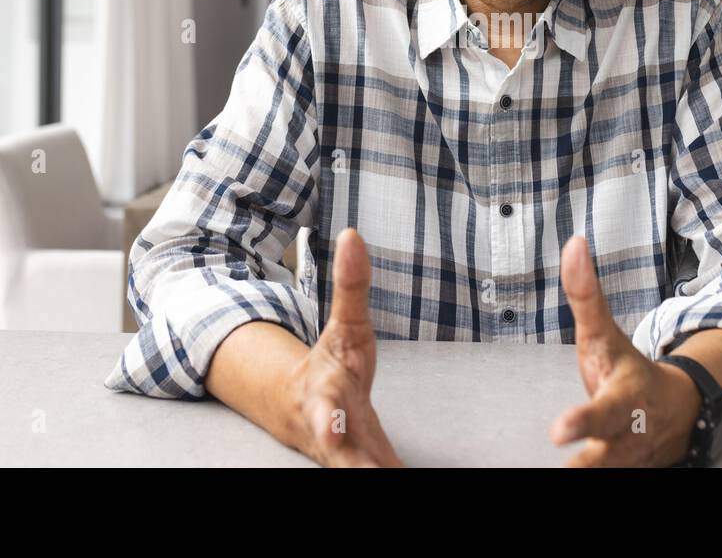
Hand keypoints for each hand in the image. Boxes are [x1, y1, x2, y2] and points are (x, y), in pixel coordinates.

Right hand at [278, 227, 403, 466]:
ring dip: (381, 474)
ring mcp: (351, 457)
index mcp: (325, 396)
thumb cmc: (331, 365)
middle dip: (354, 468)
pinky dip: (396, 475)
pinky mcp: (369, 466)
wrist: (303, 411)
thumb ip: (351, 285)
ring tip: (403, 478)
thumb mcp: (344, 324)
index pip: (325, 410)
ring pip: (362, 472)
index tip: (331, 429)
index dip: (327, 421)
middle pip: (342, 458)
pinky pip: (384, 474)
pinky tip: (418, 487)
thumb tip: (352, 234)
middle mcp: (335, 435)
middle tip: (371, 475)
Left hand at [549, 234, 702, 466]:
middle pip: (609, 454)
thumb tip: (574, 243)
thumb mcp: (605, 334)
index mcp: (625, 397)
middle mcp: (628, 435)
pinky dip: (591, 477)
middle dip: (588, 464)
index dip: (582, 421)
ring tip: (556, 481)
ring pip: (609, 472)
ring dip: (585, 475)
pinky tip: (561, 480)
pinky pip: (609, 478)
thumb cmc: (628, 371)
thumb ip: (585, 295)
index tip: (557, 431)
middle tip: (563, 458)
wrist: (678, 412)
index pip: (603, 410)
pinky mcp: (627, 473)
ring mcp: (630, 461)